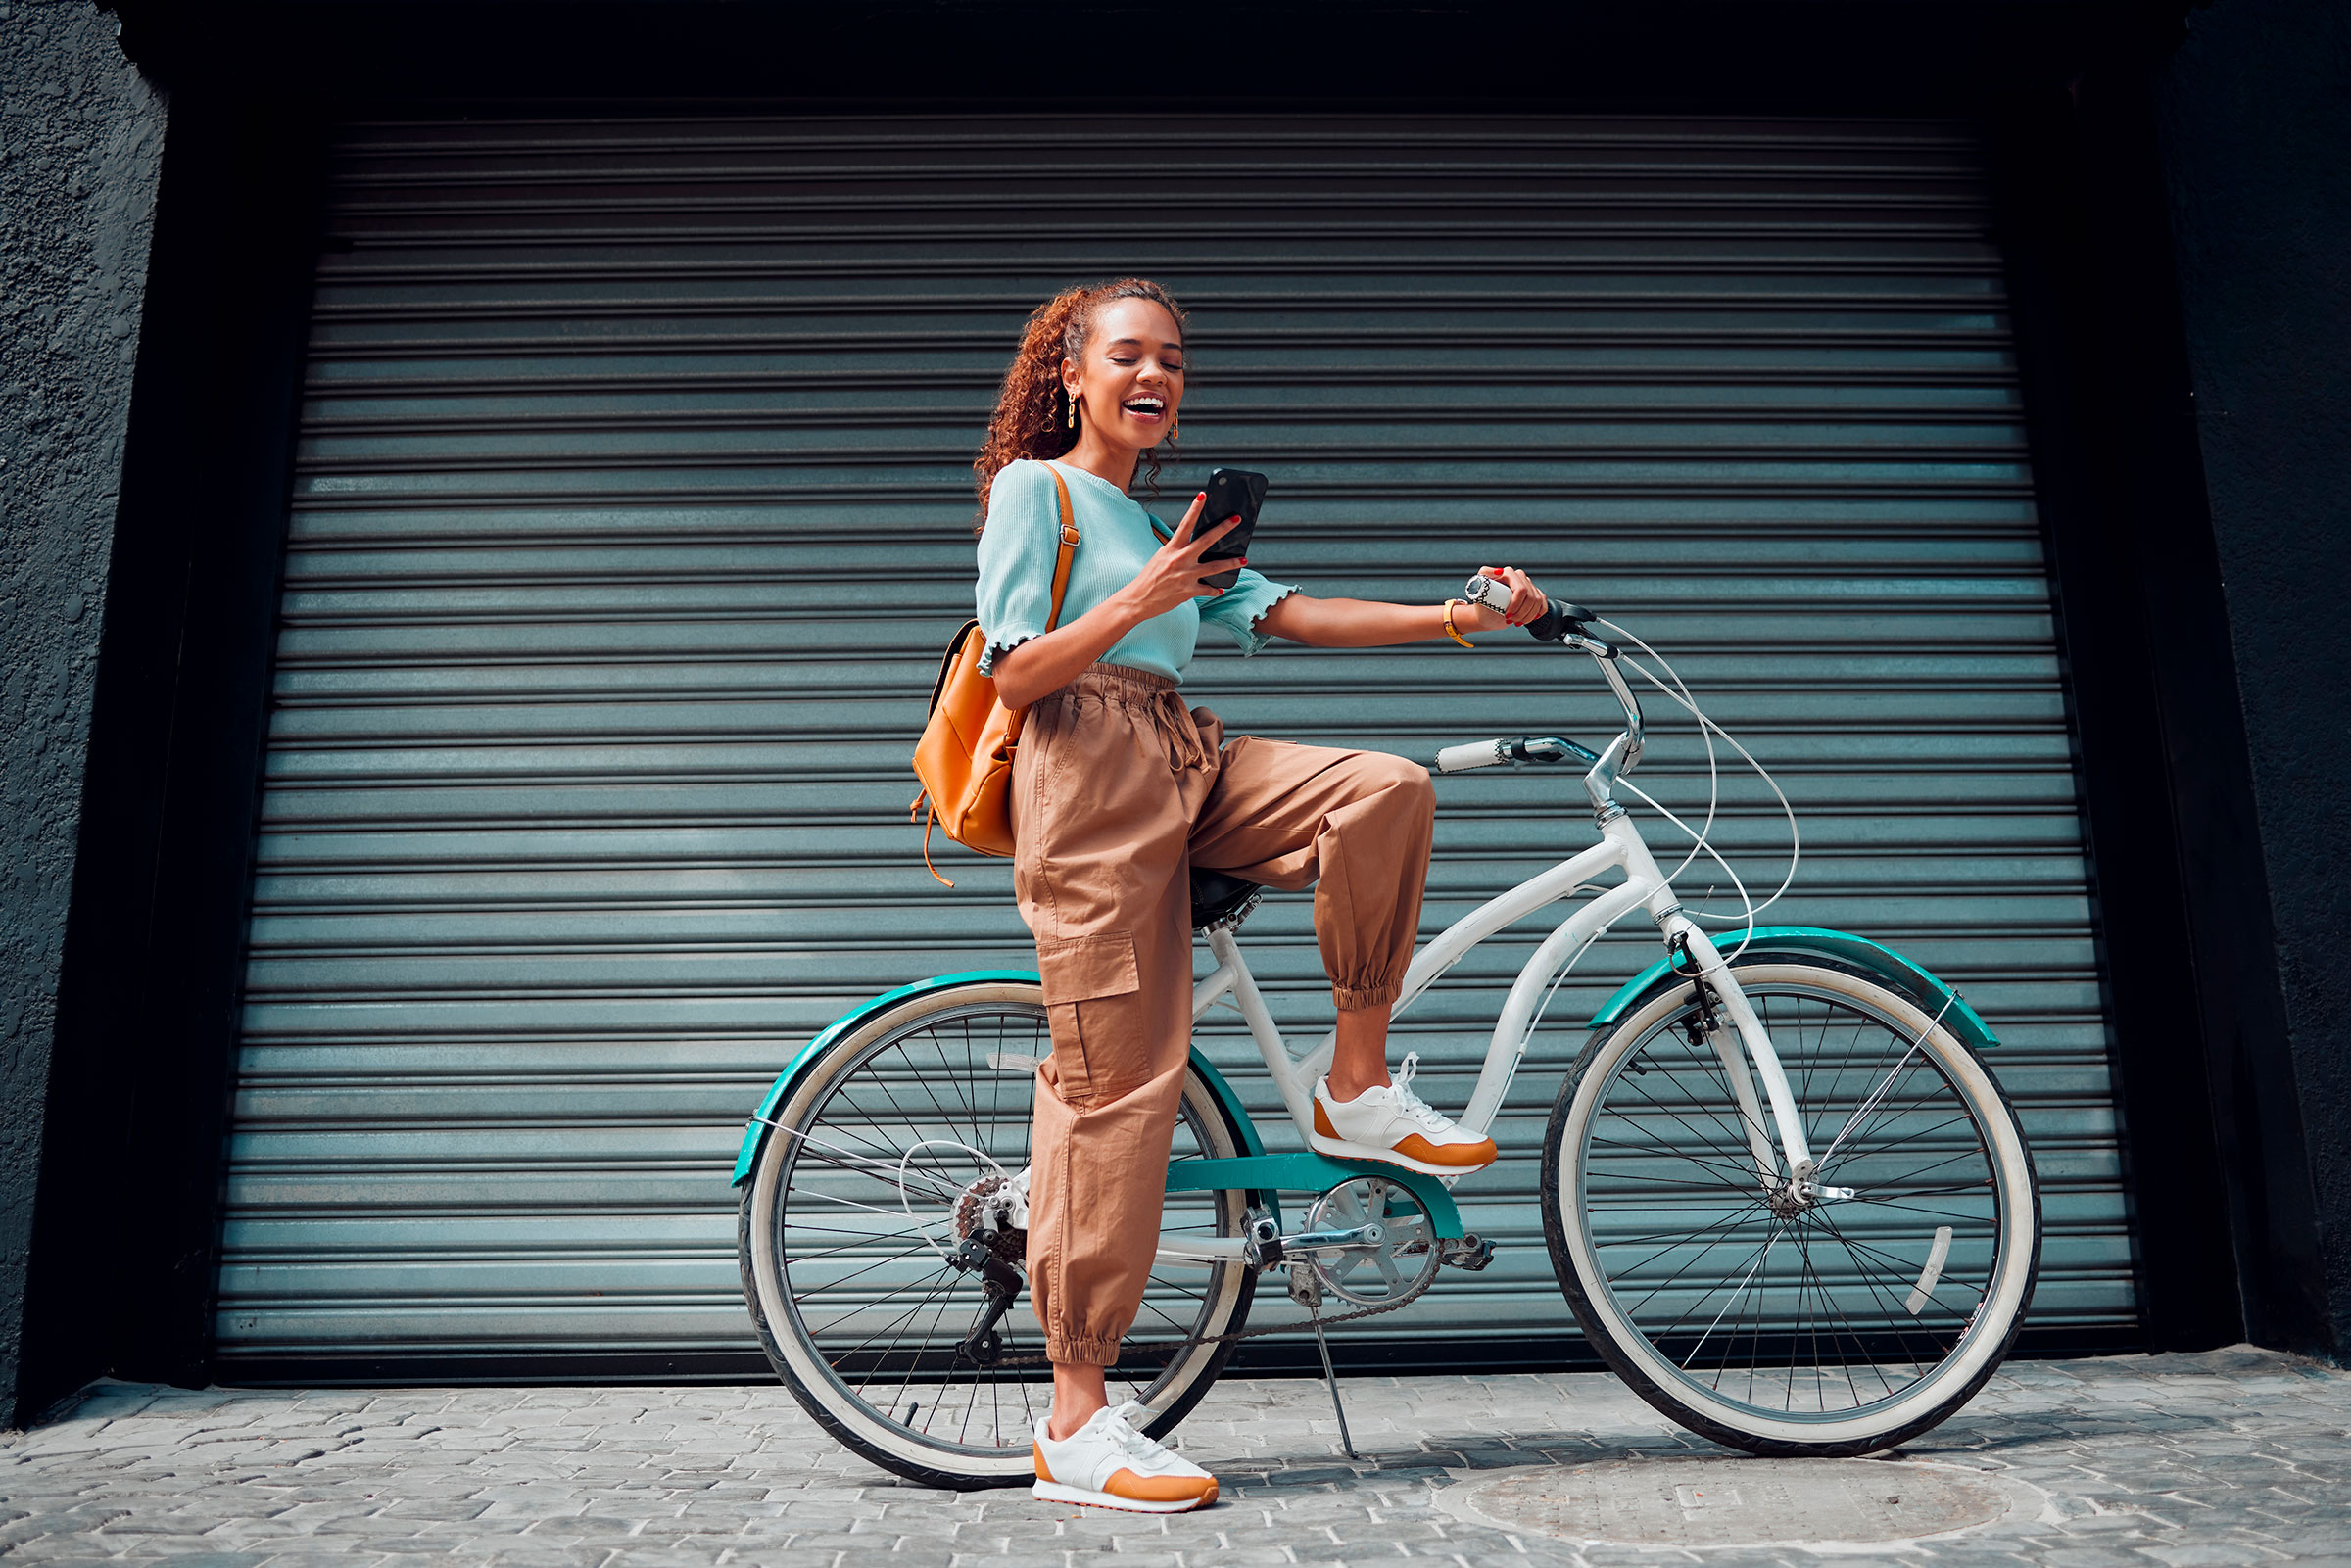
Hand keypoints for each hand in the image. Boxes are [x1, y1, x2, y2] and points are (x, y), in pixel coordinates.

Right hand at [1117, 492, 1243, 619]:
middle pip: (1206, 540)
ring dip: (1231, 563)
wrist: (1138, 600)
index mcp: (1171, 549)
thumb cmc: (1149, 577)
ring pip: (1215, 567)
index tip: (1203, 495)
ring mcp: (1186, 576)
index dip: (1195, 509)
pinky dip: (1214, 590)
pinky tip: (1219, 589)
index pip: (1185, 524)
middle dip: (1223, 529)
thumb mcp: (1161, 557)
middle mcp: (1180, 560)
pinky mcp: (1189, 591)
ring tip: (1244, 560)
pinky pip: (1207, 589)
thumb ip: (1177, 550)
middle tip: (1236, 520)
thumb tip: (1194, 546)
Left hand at [1471, 565, 1547, 627]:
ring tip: (1515, 621)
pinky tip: (1527, 619)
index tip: (1506, 615)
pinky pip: (1543, 603)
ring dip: (1527, 616)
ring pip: (1538, 601)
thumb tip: (1499, 571)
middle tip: (1509, 620)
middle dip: (1521, 612)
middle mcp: (1520, 576)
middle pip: (1531, 597)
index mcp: (1508, 573)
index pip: (1521, 589)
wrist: (1487, 614)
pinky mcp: (1534, 594)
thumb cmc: (1482, 603)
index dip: (1516, 604)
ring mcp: (1528, 584)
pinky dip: (1536, 614)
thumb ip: (1484, 574)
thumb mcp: (1478, 589)